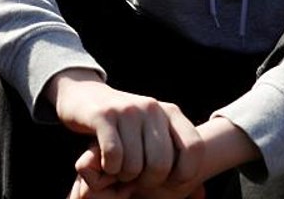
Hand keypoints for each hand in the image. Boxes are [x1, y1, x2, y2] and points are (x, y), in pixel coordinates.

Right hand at [48, 70, 203, 195]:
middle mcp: (152, 107)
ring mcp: (127, 110)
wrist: (83, 94)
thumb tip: (200, 194)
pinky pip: (114, 155)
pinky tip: (107, 163)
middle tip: (137, 179)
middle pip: (161, 163)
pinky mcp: (103, 116)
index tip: (169, 181)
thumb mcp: (152, 130)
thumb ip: (173, 153)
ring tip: (120, 169)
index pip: (194, 148)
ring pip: (135, 164)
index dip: (185, 173)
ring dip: (125, 176)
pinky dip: (111, 168)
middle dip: (148, 181)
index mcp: (170, 111)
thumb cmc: (123, 125)